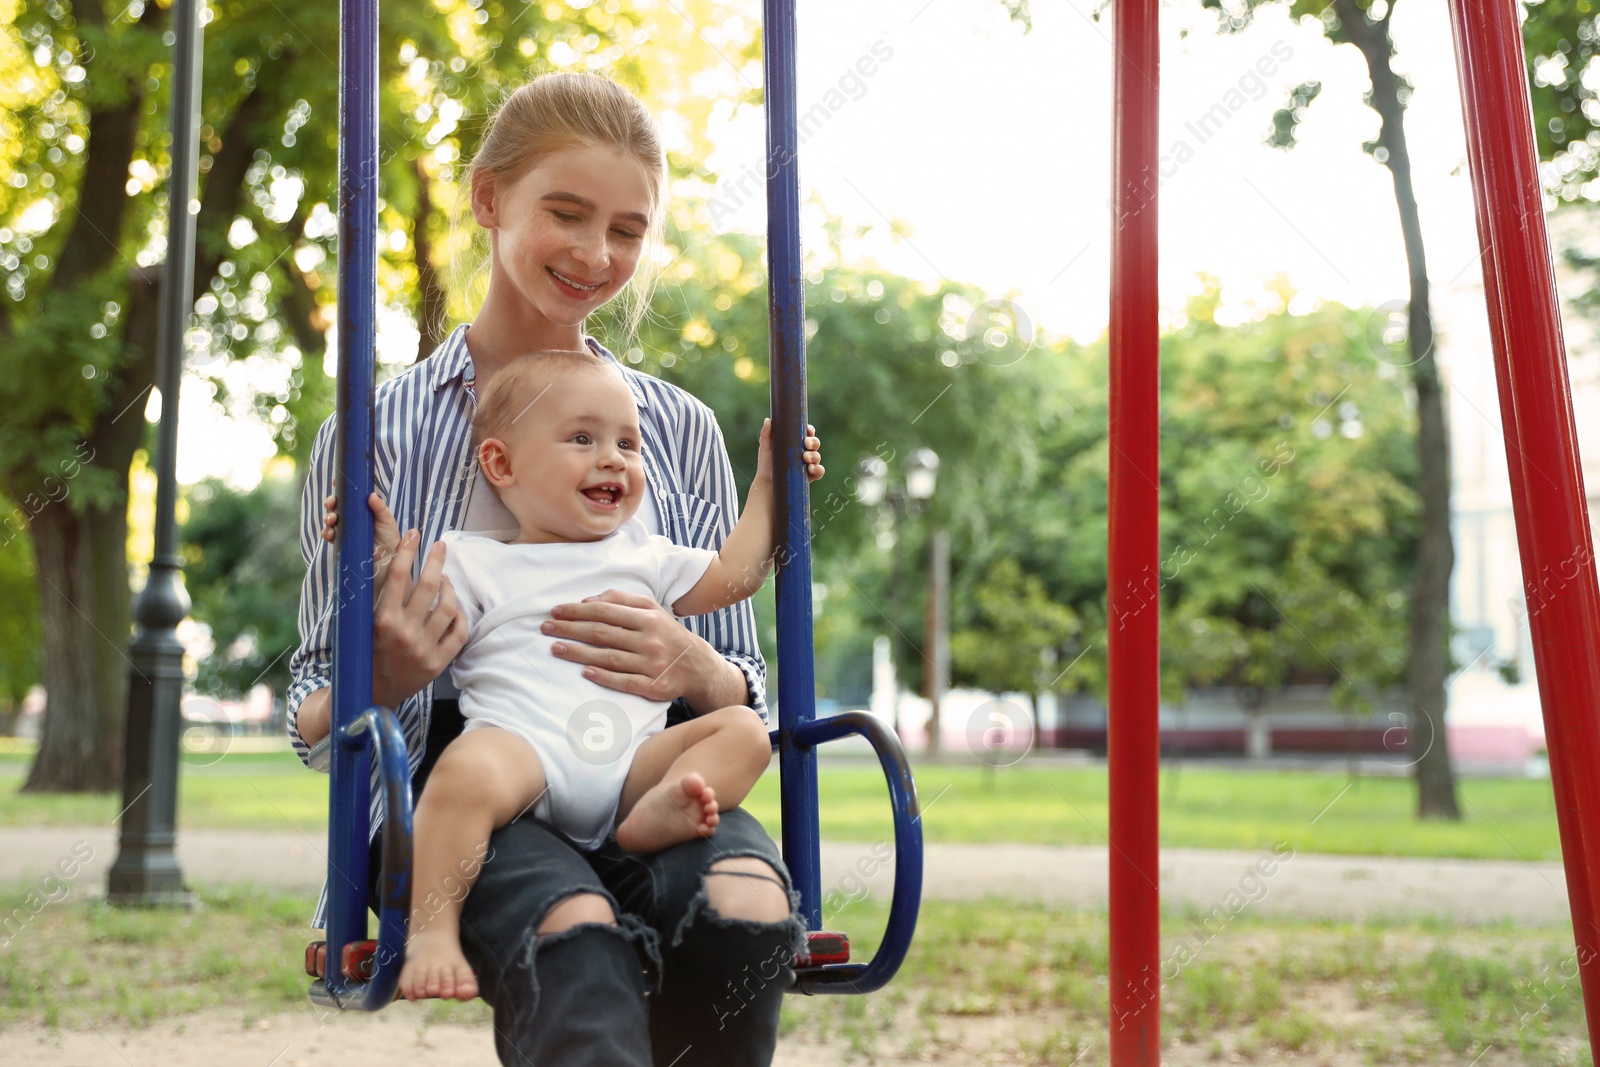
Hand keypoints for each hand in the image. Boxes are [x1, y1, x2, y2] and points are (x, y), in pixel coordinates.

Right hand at [321, 493, 402, 595]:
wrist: (388, 562)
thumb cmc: (391, 539)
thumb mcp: (387, 521)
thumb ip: (380, 508)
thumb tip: (371, 495)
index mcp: (363, 509)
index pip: (349, 495)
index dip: (341, 487)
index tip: (335, 481)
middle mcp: (352, 517)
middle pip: (336, 506)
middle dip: (331, 503)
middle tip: (332, 504)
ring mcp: (346, 530)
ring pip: (331, 520)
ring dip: (328, 518)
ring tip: (332, 520)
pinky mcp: (342, 542)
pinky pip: (330, 536)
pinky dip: (327, 533)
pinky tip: (329, 533)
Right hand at [371, 531, 467, 707]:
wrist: (370, 694)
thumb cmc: (363, 652)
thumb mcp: (360, 622)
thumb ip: (372, 590)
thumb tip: (379, 552)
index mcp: (381, 621)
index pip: (399, 576)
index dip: (408, 551)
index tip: (414, 534)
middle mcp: (405, 633)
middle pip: (429, 586)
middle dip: (436, 560)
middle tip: (440, 546)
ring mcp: (424, 649)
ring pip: (448, 606)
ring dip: (449, 586)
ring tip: (445, 578)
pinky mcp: (438, 663)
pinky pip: (459, 631)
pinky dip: (459, 615)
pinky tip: (453, 607)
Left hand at [542, 589, 725, 704]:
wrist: (698, 666)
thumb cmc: (666, 634)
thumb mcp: (651, 610)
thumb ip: (621, 600)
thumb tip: (588, 601)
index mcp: (647, 618)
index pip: (605, 611)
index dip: (577, 611)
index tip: (555, 611)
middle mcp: (650, 640)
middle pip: (602, 633)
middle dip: (570, 630)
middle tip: (546, 628)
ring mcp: (651, 664)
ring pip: (609, 657)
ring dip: (578, 653)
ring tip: (555, 648)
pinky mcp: (653, 686)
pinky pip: (624, 682)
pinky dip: (604, 677)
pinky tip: (585, 672)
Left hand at [755, 419, 823, 484]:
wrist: (767, 482)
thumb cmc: (767, 462)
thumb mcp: (765, 447)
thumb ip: (766, 434)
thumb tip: (768, 420)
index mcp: (796, 442)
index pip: (807, 433)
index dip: (810, 430)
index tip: (808, 431)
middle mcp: (804, 451)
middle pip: (815, 443)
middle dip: (813, 442)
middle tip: (806, 444)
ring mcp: (808, 463)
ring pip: (817, 456)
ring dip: (814, 455)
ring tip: (806, 458)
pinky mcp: (810, 475)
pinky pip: (820, 471)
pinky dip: (818, 469)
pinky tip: (811, 468)